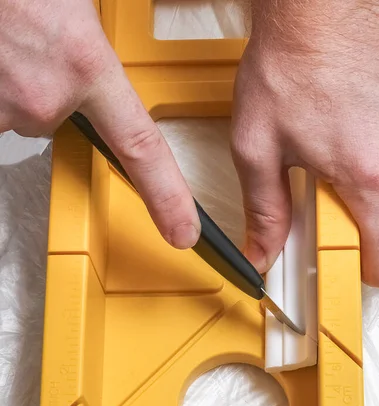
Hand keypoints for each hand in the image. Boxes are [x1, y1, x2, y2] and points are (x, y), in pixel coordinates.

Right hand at [0, 0, 199, 248]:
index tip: (182, 231)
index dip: (167, 196)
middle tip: (33, 46)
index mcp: (86, 65)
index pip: (142, 147)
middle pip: (55, 120)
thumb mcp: (73, 5)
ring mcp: (8, 107)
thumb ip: (91, 46)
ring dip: (14, 82)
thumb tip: (95, 62)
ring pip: (19, 111)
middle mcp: (46, 98)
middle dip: (47, 91)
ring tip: (8, 41)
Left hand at [231, 0, 378, 285]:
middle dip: (367, 232)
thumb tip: (260, 253)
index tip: (341, 261)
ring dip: (375, 198)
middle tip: (332, 209)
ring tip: (339, 167)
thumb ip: (264, 211)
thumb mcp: (258, 147)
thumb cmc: (293, 60)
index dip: (363, 272)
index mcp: (371, 181)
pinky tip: (353, 144)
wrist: (324, 4)